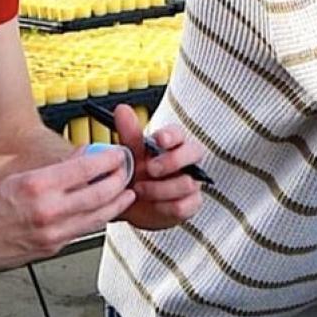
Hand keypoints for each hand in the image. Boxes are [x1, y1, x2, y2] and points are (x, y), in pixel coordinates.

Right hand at [0, 149, 134, 269]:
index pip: (86, 168)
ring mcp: (53, 233)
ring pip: (98, 216)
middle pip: (100, 194)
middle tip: (127, 172)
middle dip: (120, 181)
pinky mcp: (53, 248)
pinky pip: (83, 231)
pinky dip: (97, 219)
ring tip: (125, 193)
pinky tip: (103, 211)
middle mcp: (48, 211)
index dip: (110, 160)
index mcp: (37, 186)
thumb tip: (84, 157)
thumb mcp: (18, 178)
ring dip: (116, 204)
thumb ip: (56, 170)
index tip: (119, 154)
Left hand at [114, 104, 203, 229]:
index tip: (159, 140)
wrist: (132, 206)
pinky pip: (183, 205)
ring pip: (186, 183)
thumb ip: (129, 134)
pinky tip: (152, 204)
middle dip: (172, 161)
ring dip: (159, 188)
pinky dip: (164, 206)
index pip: (179, 134)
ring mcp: (192, 182)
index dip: (171, 136)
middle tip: (150, 169)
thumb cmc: (136, 175)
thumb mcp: (130, 155)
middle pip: (194, 153)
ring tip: (140, 190)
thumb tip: (122, 110)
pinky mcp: (191, 204)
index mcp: (173, 144)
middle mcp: (186, 161)